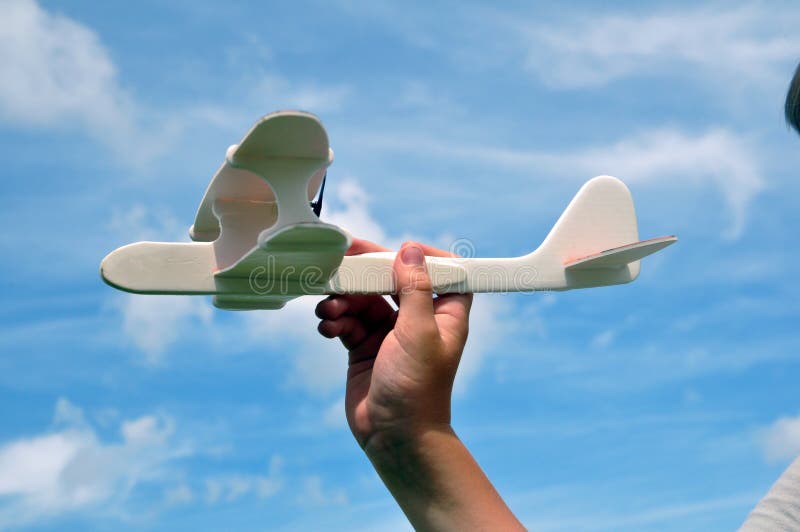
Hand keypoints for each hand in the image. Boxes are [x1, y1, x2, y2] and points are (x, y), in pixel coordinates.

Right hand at [316, 238, 522, 529]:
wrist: (394, 438)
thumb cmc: (417, 389)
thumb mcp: (418, 333)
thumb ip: (415, 289)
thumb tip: (410, 250)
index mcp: (443, 313)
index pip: (441, 272)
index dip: (422, 257)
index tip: (397, 250)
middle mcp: (418, 320)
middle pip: (392, 281)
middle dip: (366, 273)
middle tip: (341, 260)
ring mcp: (389, 333)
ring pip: (364, 300)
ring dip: (343, 300)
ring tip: (330, 310)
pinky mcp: (364, 348)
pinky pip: (347, 321)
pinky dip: (335, 320)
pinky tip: (327, 327)